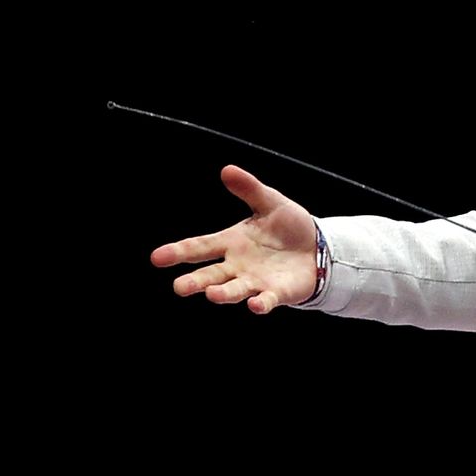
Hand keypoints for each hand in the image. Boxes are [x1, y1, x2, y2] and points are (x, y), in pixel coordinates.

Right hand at [151, 165, 320, 314]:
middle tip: (179, 287)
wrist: (319, 247)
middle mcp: (238, 266)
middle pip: (211, 275)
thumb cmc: (289, 227)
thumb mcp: (270, 202)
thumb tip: (227, 170)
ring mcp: (256, 281)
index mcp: (231, 242)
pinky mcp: (276, 293)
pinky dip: (260, 304)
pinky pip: (266, 300)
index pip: (200, 247)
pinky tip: (254, 305)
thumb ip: (249, 189)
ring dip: (223, 294)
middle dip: (195, 281)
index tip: (156, 258)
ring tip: (212, 295)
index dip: (178, 252)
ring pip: (234, 290)